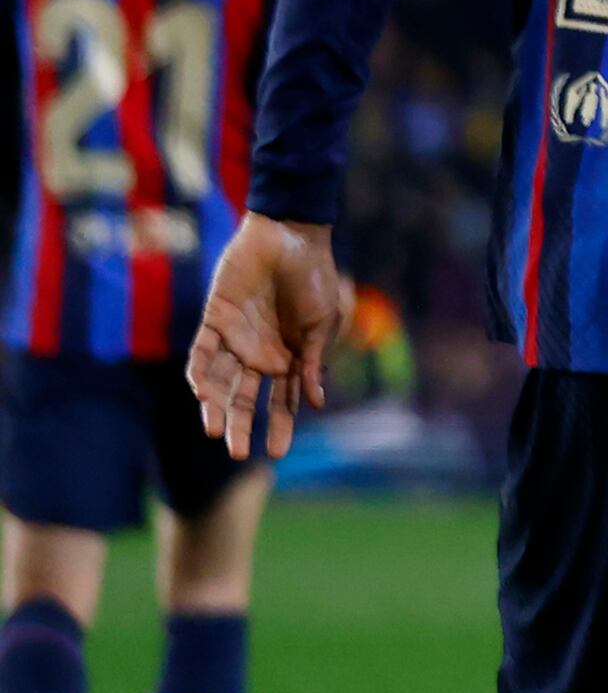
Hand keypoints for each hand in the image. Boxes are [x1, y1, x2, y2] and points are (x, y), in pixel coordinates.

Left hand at [189, 215, 351, 460]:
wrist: (289, 237)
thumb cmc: (314, 278)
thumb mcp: (323, 324)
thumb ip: (314, 362)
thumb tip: (316, 402)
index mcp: (289, 358)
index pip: (283, 401)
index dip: (281, 427)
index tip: (277, 454)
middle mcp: (260, 354)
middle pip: (247, 398)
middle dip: (242, 426)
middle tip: (237, 453)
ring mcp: (235, 338)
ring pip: (221, 382)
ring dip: (217, 406)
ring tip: (215, 431)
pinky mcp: (214, 319)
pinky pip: (203, 351)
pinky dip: (200, 372)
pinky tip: (200, 392)